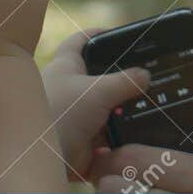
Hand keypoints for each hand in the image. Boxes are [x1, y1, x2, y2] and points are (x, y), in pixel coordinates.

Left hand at [40, 31, 150, 179]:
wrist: (44, 160)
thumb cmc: (60, 115)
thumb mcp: (98, 91)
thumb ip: (126, 81)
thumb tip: (145, 76)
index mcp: (66, 67)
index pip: (81, 41)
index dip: (98, 33)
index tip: (118, 32)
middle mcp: (69, 89)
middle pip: (99, 76)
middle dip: (121, 78)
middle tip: (145, 75)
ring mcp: (77, 115)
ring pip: (107, 107)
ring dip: (123, 110)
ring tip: (148, 107)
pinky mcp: (84, 140)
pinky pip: (109, 134)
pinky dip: (121, 134)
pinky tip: (138, 133)